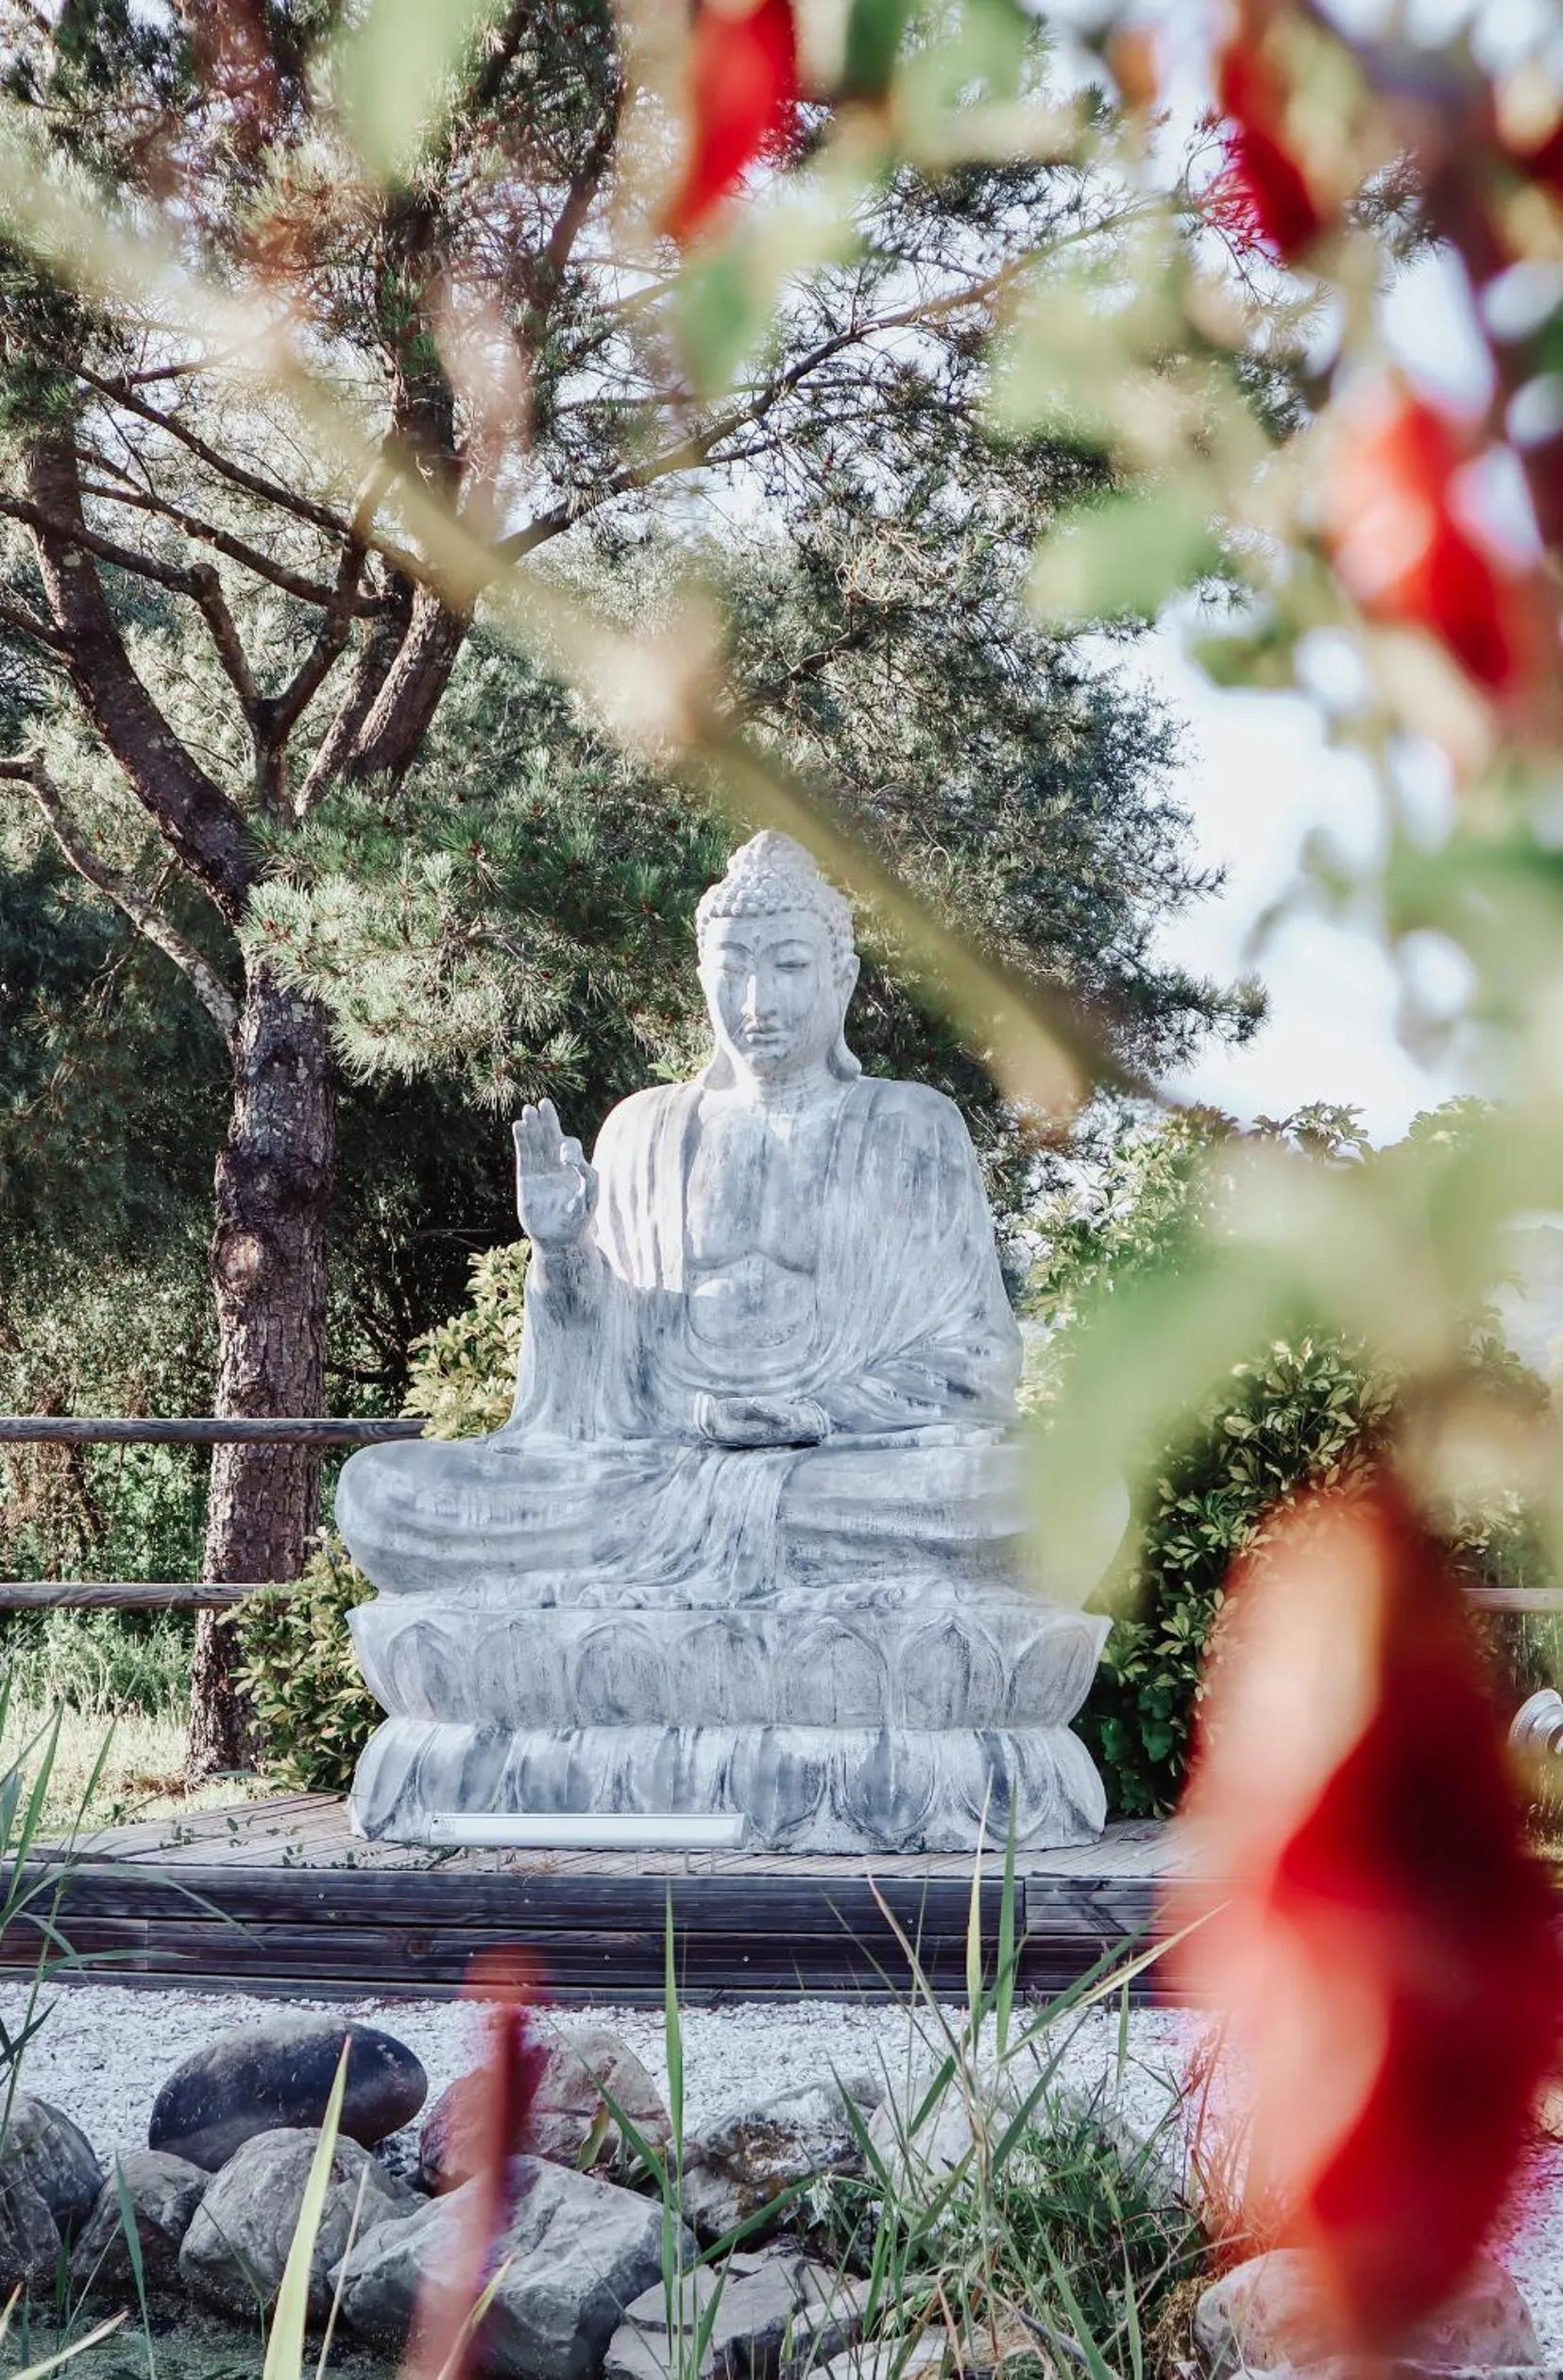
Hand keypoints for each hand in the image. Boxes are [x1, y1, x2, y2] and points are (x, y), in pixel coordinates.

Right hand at [514, 1098, 597, 1250]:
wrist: (561, 1239)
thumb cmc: (580, 1218)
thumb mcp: (590, 1197)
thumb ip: (588, 1176)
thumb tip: (571, 1158)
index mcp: (574, 1167)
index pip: (569, 1146)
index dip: (566, 1146)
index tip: (564, 1157)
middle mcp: (556, 1165)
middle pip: (550, 1137)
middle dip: (547, 1121)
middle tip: (543, 1103)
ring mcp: (540, 1171)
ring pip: (535, 1144)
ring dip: (532, 1127)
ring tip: (528, 1110)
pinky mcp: (526, 1178)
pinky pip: (524, 1156)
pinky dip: (522, 1141)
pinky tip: (519, 1126)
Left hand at [694, 1393, 829, 1447]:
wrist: (794, 1424)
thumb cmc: (787, 1418)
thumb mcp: (782, 1413)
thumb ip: (769, 1409)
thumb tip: (753, 1401)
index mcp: (742, 1435)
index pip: (716, 1432)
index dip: (708, 1418)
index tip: (708, 1400)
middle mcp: (734, 1434)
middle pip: (707, 1430)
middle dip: (701, 1414)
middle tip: (703, 1396)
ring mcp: (732, 1426)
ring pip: (707, 1426)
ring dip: (701, 1411)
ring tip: (702, 1396)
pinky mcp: (734, 1417)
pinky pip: (714, 1417)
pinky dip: (707, 1408)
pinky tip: (706, 1396)